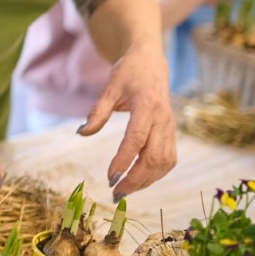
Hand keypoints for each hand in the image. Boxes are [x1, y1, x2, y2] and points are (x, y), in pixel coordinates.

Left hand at [79, 41, 175, 199]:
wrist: (151, 62)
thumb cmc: (128, 73)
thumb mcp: (109, 87)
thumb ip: (97, 112)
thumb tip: (82, 133)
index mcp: (147, 106)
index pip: (137, 139)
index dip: (124, 160)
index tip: (110, 177)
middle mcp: (163, 119)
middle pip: (153, 157)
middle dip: (135, 179)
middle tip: (115, 193)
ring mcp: (170, 127)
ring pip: (164, 162)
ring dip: (146, 180)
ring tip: (125, 190)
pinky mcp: (172, 132)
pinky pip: (169, 159)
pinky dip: (156, 174)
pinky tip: (140, 180)